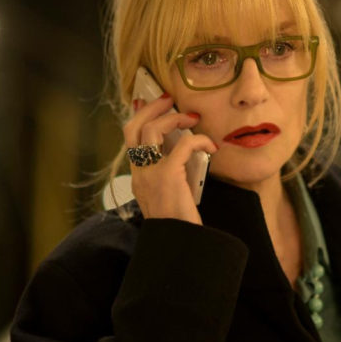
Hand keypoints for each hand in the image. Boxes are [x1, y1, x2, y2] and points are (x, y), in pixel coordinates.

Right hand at [123, 94, 216, 223]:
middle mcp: (139, 172)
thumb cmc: (178, 221)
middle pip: (134, 127)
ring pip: (152, 130)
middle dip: (151, 108)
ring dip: (174, 119)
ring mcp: (150, 173)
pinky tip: (211, 146)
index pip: (129, 138)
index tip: (146, 103)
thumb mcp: (168, 193)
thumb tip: (182, 151)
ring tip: (192, 118)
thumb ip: (168, 172)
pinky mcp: (168, 175)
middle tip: (168, 99)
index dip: (138, 116)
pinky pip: (183, 145)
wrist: (178, 241)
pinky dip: (199, 140)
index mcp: (138, 175)